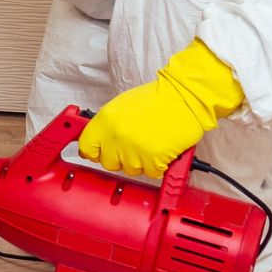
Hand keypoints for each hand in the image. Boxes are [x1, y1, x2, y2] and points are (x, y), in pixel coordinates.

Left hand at [79, 40, 244, 177]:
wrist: (184, 97)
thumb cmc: (157, 100)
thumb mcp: (121, 106)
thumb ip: (107, 125)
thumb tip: (97, 140)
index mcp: (105, 121)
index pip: (86, 147)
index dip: (94, 151)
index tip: (100, 152)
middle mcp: (116, 137)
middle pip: (108, 163)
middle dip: (120, 158)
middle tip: (133, 145)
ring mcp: (133, 150)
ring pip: (130, 170)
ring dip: (140, 162)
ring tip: (150, 143)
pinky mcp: (153, 160)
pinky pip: (151, 173)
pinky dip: (158, 165)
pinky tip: (161, 149)